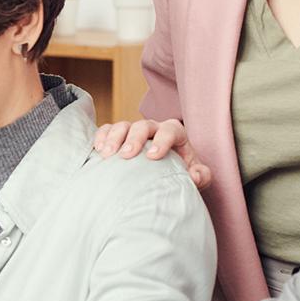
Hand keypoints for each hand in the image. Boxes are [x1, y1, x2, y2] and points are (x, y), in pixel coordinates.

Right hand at [92, 119, 211, 188]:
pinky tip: (98, 151)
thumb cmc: (181, 173)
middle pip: (143, 125)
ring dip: (113, 138)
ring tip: (107, 155)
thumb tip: (193, 175)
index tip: (152, 157)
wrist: (164, 175)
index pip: (170, 130)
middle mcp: (154, 129)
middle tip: (126, 155)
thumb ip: (201, 175)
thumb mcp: (196, 175)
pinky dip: (101, 137)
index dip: (162, 141)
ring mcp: (134, 131)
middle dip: (134, 139)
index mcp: (174, 134)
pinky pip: (107, 129)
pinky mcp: (118, 136)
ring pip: (123, 125)